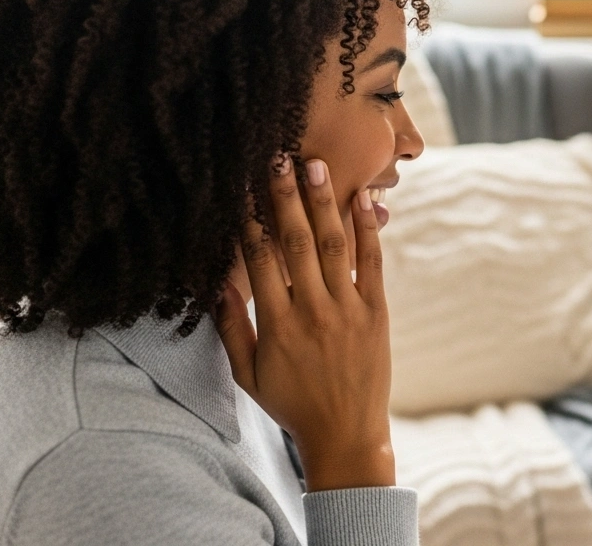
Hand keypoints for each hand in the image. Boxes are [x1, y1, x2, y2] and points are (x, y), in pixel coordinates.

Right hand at [214, 156, 394, 490]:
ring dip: (324, 202)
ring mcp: (348, 309)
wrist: (346, 434)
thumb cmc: (292, 404)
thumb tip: (214, 285)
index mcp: (277, 325)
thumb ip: (232, 329)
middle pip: (297, 243)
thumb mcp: (249, 374)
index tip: (241, 187)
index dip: (249, 221)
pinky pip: (373, 263)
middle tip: (278, 157)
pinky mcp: (377, 312)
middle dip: (285, 198)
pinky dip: (369, 229)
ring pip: (335, 245)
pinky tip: (364, 199)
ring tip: (315, 165)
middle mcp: (313, 312)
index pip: (259, 262)